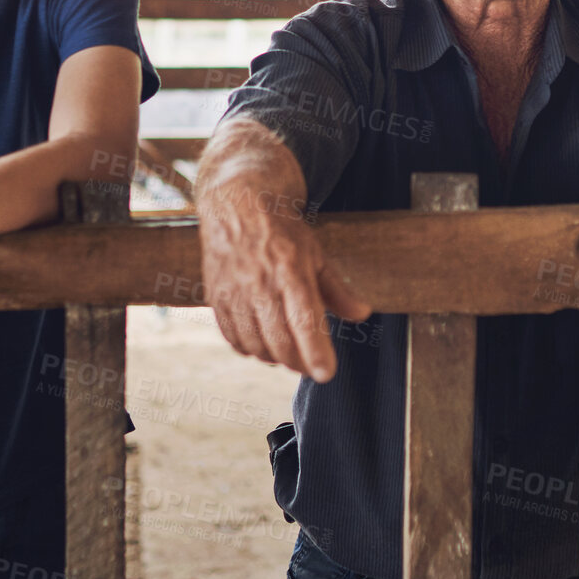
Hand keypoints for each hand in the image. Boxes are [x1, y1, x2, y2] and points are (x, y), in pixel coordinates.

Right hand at [198, 184, 370, 381]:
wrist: (236, 204)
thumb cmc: (281, 230)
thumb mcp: (315, 253)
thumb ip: (337, 289)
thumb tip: (362, 314)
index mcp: (290, 270)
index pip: (304, 321)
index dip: (315, 353)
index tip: (326, 373)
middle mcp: (260, 283)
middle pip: (280, 340)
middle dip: (298, 362)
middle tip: (310, 365)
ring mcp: (234, 291)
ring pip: (255, 344)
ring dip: (274, 358)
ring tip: (287, 355)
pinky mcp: (216, 296)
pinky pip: (232, 337)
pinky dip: (249, 349)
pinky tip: (262, 345)